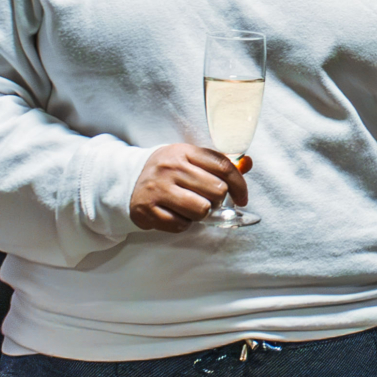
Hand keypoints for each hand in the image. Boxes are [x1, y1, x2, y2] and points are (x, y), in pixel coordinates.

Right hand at [130, 142, 249, 230]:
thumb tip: (248, 164)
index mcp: (184, 151)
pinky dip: (182, 223)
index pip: (223, 166)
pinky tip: (174, 213)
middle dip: (217, 200)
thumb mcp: (191, 160)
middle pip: (217, 191)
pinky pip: (181, 225)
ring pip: (202, 210)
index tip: (242, 198)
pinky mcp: (147, 210)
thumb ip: (219, 164)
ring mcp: (158, 189)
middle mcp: (171, 168)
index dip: (240, 185)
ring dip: (200, 214)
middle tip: (205, 199)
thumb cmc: (168, 171)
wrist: (128, 180)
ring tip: (189, 207)